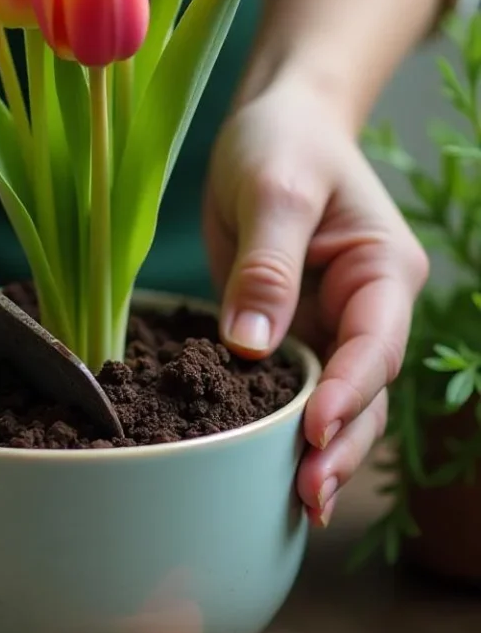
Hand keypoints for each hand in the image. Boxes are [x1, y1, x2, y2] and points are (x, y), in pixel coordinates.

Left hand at [203, 80, 428, 526]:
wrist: (273, 128)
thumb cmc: (283, 143)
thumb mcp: (273, 189)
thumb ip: (267, 266)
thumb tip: (251, 347)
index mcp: (381, 271)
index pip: (375, 344)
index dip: (349, 392)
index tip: (314, 431)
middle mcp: (367, 309)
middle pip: (365, 391)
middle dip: (339, 443)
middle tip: (308, 495)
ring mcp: (331, 327)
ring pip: (335, 404)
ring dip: (317, 452)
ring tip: (298, 504)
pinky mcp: (293, 335)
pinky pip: (293, 390)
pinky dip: (283, 431)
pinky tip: (266, 471)